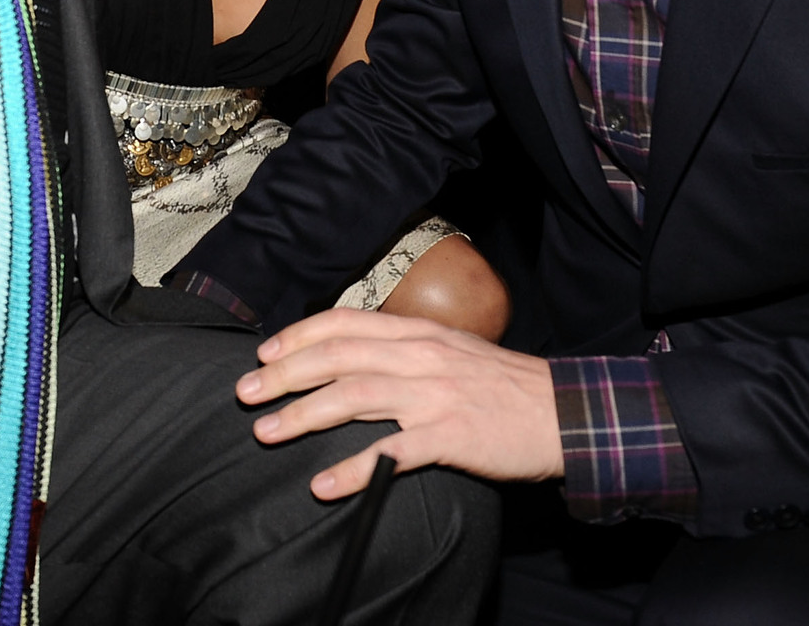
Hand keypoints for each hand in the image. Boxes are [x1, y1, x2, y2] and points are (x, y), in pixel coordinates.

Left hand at [233, 307, 563, 499]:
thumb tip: (354, 357)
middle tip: (246, 394)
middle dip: (284, 375)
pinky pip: (391, 453)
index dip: (298, 336)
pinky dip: (353, 470)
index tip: (264, 353)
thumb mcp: (451, 351)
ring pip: (352, 397)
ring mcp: (434, 394)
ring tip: (267, 432)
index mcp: (418, 333)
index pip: (344, 323)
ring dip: (302, 415)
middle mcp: (419, 356)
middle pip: (336, 357)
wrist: (562, 412)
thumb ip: (406, 350)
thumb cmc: (503, 386)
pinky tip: (323, 485)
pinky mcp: (450, 435)